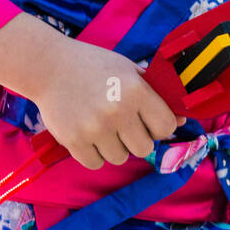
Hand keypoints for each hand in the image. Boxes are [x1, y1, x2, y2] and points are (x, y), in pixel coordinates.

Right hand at [34, 38, 186, 169]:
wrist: (49, 66)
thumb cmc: (93, 65)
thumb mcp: (127, 69)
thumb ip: (154, 92)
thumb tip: (181, 119)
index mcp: (135, 90)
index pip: (166, 127)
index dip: (159, 126)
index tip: (149, 121)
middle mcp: (117, 111)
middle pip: (144, 148)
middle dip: (137, 139)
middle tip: (124, 125)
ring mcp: (94, 128)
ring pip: (119, 158)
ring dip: (114, 146)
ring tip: (102, 126)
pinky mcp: (73, 141)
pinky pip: (95, 163)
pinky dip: (94, 153)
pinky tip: (87, 133)